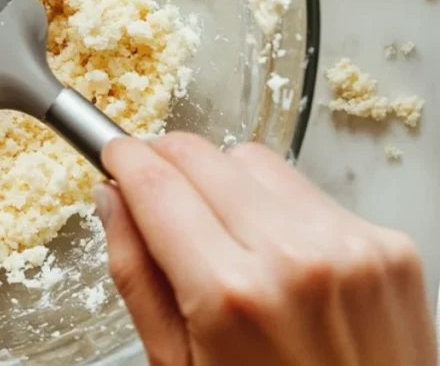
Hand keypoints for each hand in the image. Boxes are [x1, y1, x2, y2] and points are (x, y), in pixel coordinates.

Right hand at [96, 134, 436, 365]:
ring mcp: (348, 245)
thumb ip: (135, 276)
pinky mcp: (387, 244)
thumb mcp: (177, 364)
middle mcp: (292, 258)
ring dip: (221, 179)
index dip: (124, 158)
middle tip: (155, 186)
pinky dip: (276, 204)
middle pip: (200, 156)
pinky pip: (306, 188)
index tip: (114, 154)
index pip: (155, 184)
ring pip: (252, 160)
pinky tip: (274, 248)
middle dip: (165, 160)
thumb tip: (112, 200)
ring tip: (221, 229)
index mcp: (227, 294)